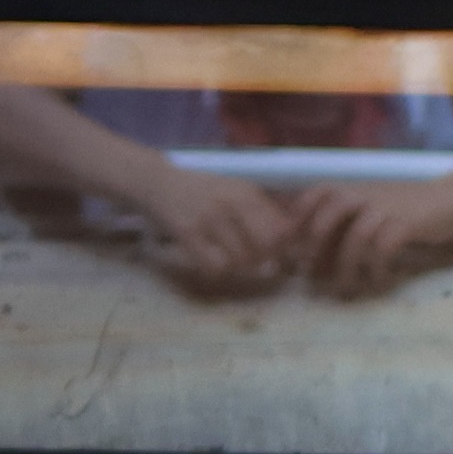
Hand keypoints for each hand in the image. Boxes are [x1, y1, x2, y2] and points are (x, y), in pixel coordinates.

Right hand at [132, 169, 300, 290]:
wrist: (157, 183)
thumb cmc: (203, 192)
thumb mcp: (235, 191)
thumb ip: (265, 211)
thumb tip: (295, 237)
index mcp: (247, 192)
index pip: (282, 229)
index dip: (285, 248)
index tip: (277, 253)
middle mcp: (231, 202)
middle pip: (266, 247)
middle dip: (264, 259)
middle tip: (254, 260)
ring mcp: (209, 218)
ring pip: (241, 260)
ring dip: (238, 266)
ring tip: (227, 255)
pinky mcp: (188, 233)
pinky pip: (215, 266)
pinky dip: (216, 269)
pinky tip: (209, 259)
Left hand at [288, 178, 452, 293]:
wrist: (450, 198)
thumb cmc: (407, 207)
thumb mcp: (372, 205)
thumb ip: (346, 220)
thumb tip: (315, 252)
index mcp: (354, 187)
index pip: (316, 193)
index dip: (299, 216)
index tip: (294, 245)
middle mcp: (366, 194)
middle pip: (330, 212)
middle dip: (316, 243)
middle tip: (312, 272)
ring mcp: (386, 208)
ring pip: (356, 236)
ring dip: (347, 266)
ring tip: (345, 288)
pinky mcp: (406, 223)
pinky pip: (384, 248)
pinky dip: (376, 268)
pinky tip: (377, 281)